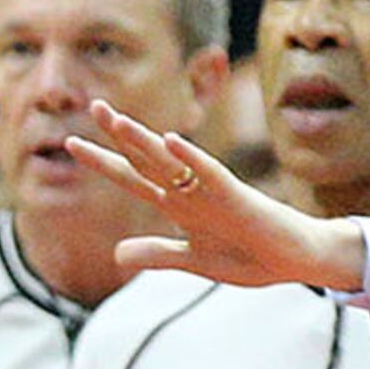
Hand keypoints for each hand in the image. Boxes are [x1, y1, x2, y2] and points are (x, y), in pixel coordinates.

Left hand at [67, 104, 367, 291]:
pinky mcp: (238, 197)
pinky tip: (173, 141)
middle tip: (93, 106)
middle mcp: (190, 192)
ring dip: (144, 140)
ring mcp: (213, 192)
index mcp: (178, 205)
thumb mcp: (194, 261)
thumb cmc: (251, 256)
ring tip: (116, 120)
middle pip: (147, 159)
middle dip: (120, 135)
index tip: (70, 143)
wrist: (299, 262)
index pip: (132, 178)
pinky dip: (192, 158)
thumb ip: (158, 255)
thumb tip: (116, 255)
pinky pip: (211, 173)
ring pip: (172, 161)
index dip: (102, 162)